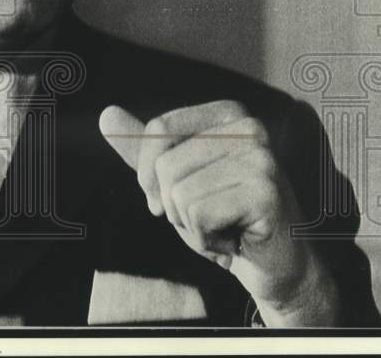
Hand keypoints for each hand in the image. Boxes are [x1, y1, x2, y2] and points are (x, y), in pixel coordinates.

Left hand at [99, 101, 339, 325]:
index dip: (150, 173)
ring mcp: (261, 158)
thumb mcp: (176, 180)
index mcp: (229, 113)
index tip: (169, 197)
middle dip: (173, 204)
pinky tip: (235, 240)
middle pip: (166, 164)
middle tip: (209, 216)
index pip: (159, 128)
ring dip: (190, 224)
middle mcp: (249, 127)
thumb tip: (106, 114)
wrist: (275, 266)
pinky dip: (207, 240)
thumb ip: (144, 148)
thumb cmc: (224, 218)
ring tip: (223, 226)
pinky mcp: (265, 193)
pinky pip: (197, 215)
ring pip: (178, 191)